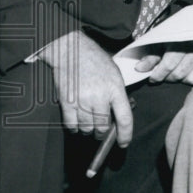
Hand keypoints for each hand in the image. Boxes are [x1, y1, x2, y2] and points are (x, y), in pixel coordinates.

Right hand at [39, 31, 132, 145]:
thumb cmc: (96, 61)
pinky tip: (78, 120)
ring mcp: (82, 100)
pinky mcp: (66, 102)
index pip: (124, 118)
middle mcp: (99, 96)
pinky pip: (71, 126)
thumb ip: (117, 95)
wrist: (72, 50)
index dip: (125, 135)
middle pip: (103, 128)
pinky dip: (75, 127)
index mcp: (115, 88)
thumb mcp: (114, 74)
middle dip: (103, 132)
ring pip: (87, 129)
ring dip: (89, 129)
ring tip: (89, 119)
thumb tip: (119, 116)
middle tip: (102, 127)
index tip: (123, 143)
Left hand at [133, 41, 192, 84]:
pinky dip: (192, 79)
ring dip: (180, 79)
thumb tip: (139, 69)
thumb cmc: (175, 41)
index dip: (158, 74)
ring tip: (178, 72)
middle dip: (168, 77)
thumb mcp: (160, 45)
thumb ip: (150, 57)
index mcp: (181, 40)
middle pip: (178, 74)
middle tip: (165, 74)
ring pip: (189, 79)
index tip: (152, 78)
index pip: (168, 64)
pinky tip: (189, 73)